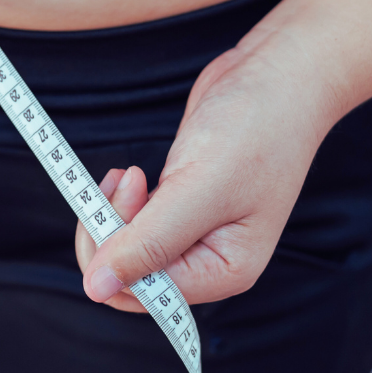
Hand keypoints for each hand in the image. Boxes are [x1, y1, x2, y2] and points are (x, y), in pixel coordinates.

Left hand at [76, 38, 334, 307]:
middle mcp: (208, 260)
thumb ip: (147, 243)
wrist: (276, 77)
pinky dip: (122, 200)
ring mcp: (194, 231)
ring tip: (130, 173)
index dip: (115, 258)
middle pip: (130, 276)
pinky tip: (131, 174)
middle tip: (123, 181)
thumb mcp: (198, 190)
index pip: (145, 295)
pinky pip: (135, 221)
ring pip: (127, 247)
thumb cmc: (255, 130)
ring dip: (115, 212)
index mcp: (224, 272)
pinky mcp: (180, 203)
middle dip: (111, 232)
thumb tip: (95, 289)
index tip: (116, 202)